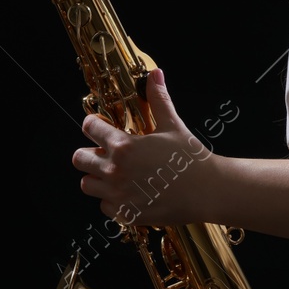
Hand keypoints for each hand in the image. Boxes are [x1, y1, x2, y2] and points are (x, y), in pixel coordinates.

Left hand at [72, 68, 218, 227]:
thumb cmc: (192, 159)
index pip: (89, 128)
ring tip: (116, 174)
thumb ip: (158, 99)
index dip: (94, 125)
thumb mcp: (172, 125)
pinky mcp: (125, 214)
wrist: (208, 191)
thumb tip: (155, 74)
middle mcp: (115, 170)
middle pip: (79, 159)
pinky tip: (128, 192)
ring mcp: (118, 195)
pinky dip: (112, 200)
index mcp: (123, 145)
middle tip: (107, 153)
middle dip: (91, 153)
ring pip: (87, 184)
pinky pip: (103, 206)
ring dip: (97, 177)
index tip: (101, 128)